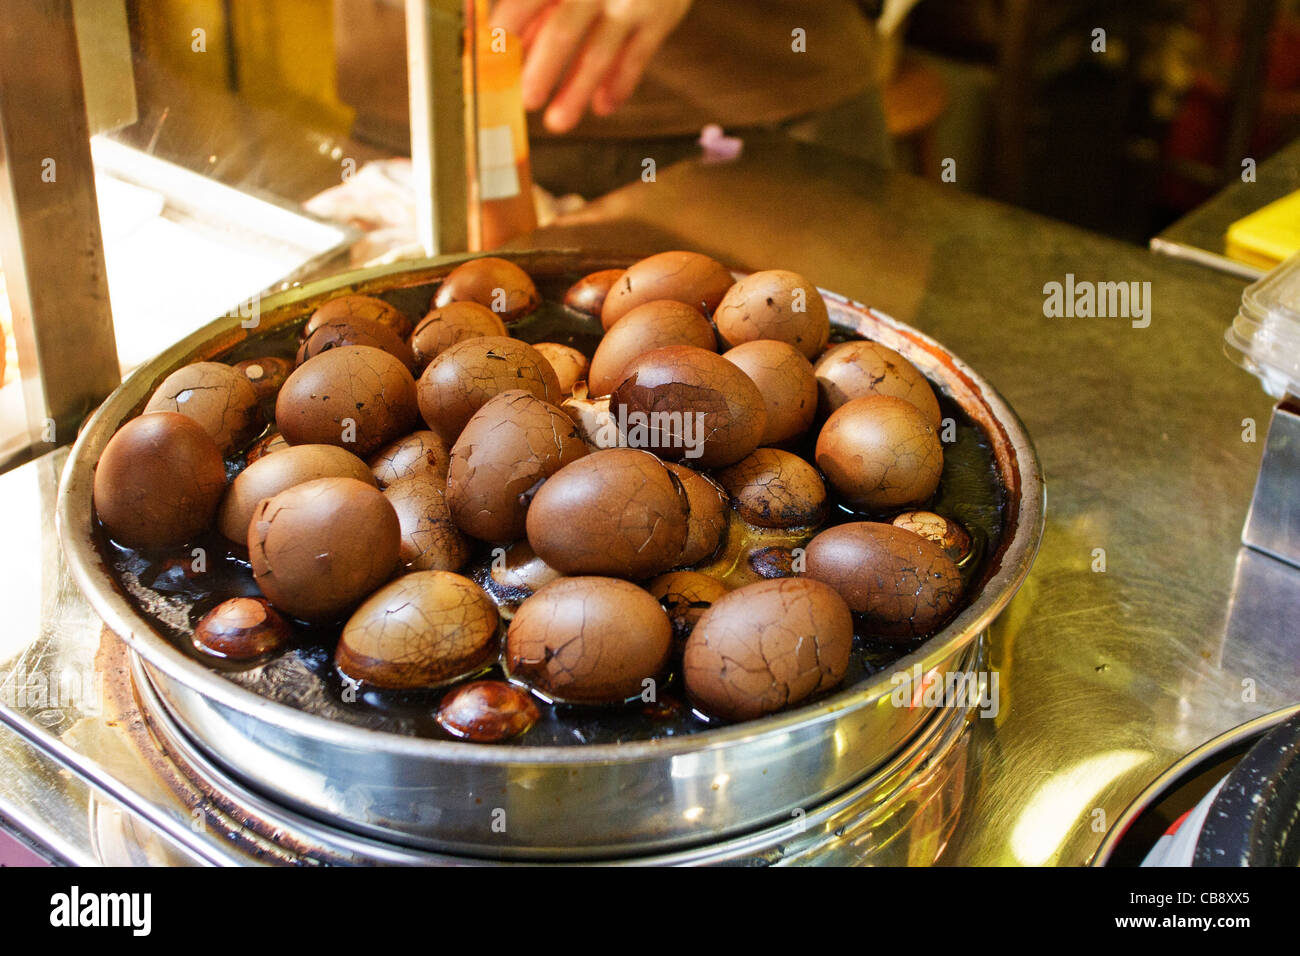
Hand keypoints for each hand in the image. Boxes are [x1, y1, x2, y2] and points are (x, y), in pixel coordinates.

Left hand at [490, 0, 692, 132]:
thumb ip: (532, 5)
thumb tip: (495, 38)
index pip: (530, 0)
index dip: (508, 25)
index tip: (486, 55)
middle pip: (564, 29)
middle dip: (543, 69)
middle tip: (526, 100)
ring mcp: (631, 0)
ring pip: (600, 52)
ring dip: (576, 91)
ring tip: (557, 122)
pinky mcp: (661, 16)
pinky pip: (637, 57)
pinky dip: (620, 85)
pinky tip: (602, 107)